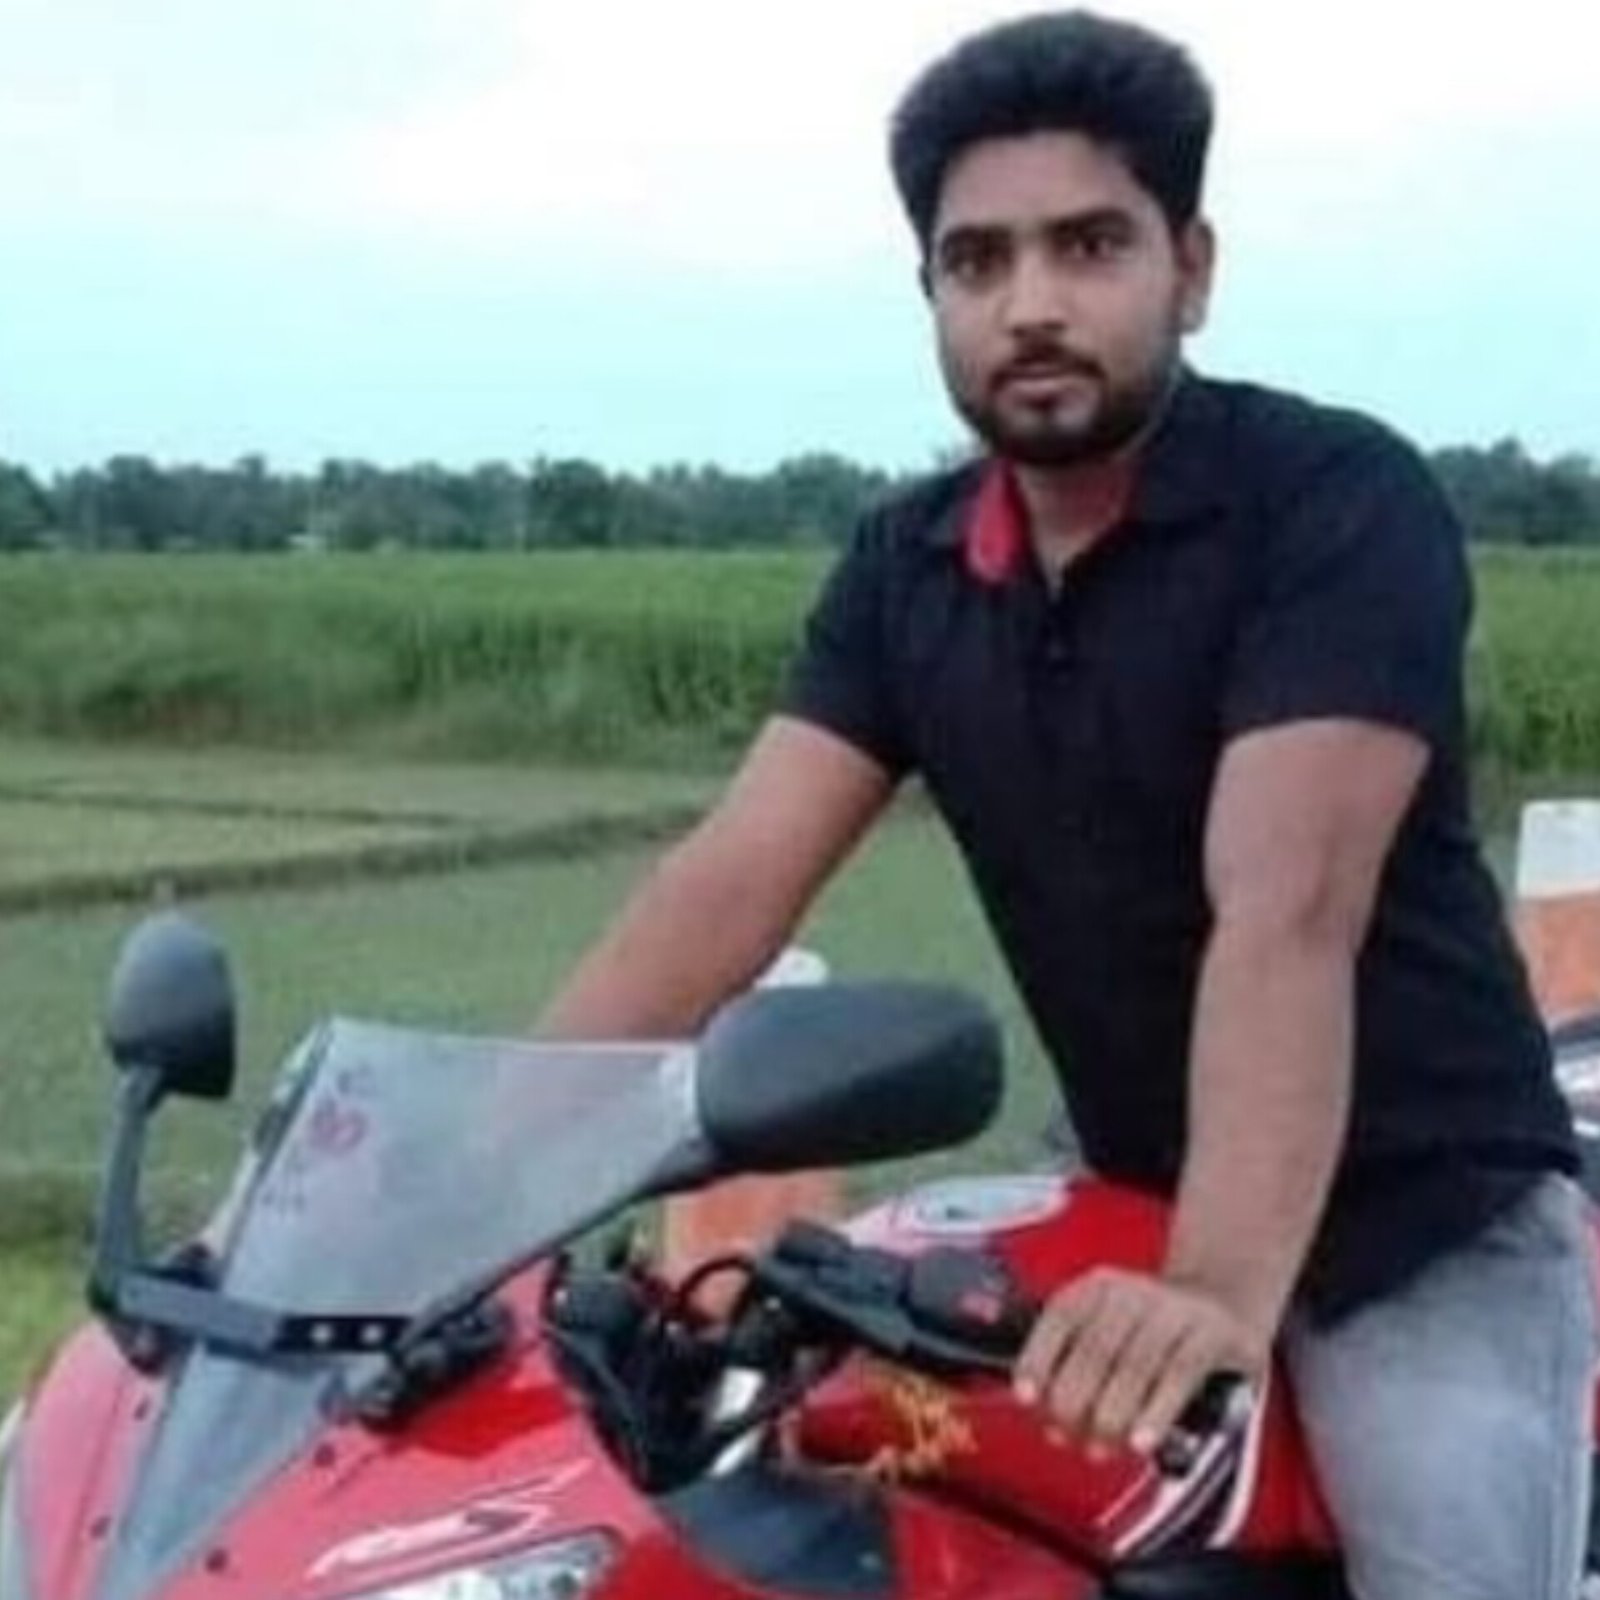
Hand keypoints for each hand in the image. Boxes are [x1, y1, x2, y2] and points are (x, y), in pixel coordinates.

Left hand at [1013, 1269, 1268, 1460]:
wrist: (1225, 1303)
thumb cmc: (1155, 1332)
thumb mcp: (1112, 1331)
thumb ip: (1078, 1364)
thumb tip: (1049, 1418)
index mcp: (1099, 1288)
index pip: (1060, 1316)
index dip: (1038, 1358)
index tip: (1026, 1398)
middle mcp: (1133, 1292)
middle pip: (1095, 1347)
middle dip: (1075, 1400)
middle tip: (1069, 1437)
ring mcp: (1175, 1310)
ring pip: (1135, 1364)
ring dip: (1112, 1414)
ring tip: (1102, 1448)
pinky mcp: (1214, 1333)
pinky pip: (1180, 1375)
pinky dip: (1156, 1412)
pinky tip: (1142, 1442)